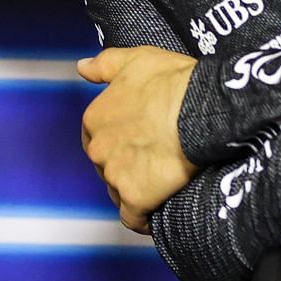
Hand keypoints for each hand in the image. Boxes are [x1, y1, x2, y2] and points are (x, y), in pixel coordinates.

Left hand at [77, 47, 201, 230]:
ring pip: (119, 192)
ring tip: (160, 188)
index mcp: (95, 118)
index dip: (118, 142)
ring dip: (135, 192)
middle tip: (154, 163)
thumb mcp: (135, 60)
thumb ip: (104, 65)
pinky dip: (143, 220)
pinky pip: (133, 219)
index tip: (138, 142)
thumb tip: (82, 67)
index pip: (98, 138)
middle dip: (126, 167)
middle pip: (107, 167)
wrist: (199, 110)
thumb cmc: (172, 82)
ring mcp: (115, 176)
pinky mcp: (135, 199)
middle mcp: (98, 149)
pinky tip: (157, 216)